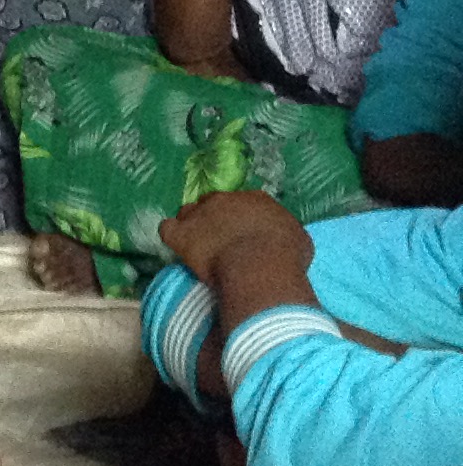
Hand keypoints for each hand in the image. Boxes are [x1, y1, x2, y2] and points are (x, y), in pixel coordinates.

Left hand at [160, 189, 311, 283]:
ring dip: (192, 226)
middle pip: (213, 205)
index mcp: (255, 199)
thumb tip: (281, 238)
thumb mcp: (298, 240)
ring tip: (199, 246)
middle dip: (215, 220)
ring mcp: (199, 214)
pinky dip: (172, 237)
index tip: (244, 235)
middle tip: (222, 243)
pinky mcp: (181, 233)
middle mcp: (224, 199)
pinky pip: (167, 229)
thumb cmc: (286, 256)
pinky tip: (179, 247)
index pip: (243, 203)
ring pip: (188, 213)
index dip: (241, 219)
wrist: (259, 266)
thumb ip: (284, 232)